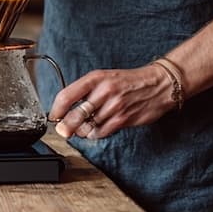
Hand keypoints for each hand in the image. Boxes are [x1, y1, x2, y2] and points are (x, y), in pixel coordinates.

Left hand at [47, 65, 174, 140]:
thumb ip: (85, 91)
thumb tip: (65, 109)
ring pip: (88, 126)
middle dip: (65, 126)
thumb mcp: (104, 78)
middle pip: (76, 114)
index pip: (67, 95)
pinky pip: (101, 132)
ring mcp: (114, 106)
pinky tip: (97, 128)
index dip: (56, 109)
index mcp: (96, 78)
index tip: (53, 116)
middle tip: (62, 130)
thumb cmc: (128, 81)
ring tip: (84, 126)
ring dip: (82, 130)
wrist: (158, 85)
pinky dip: (95, 134)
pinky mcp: (124, 119)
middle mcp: (104, 91)